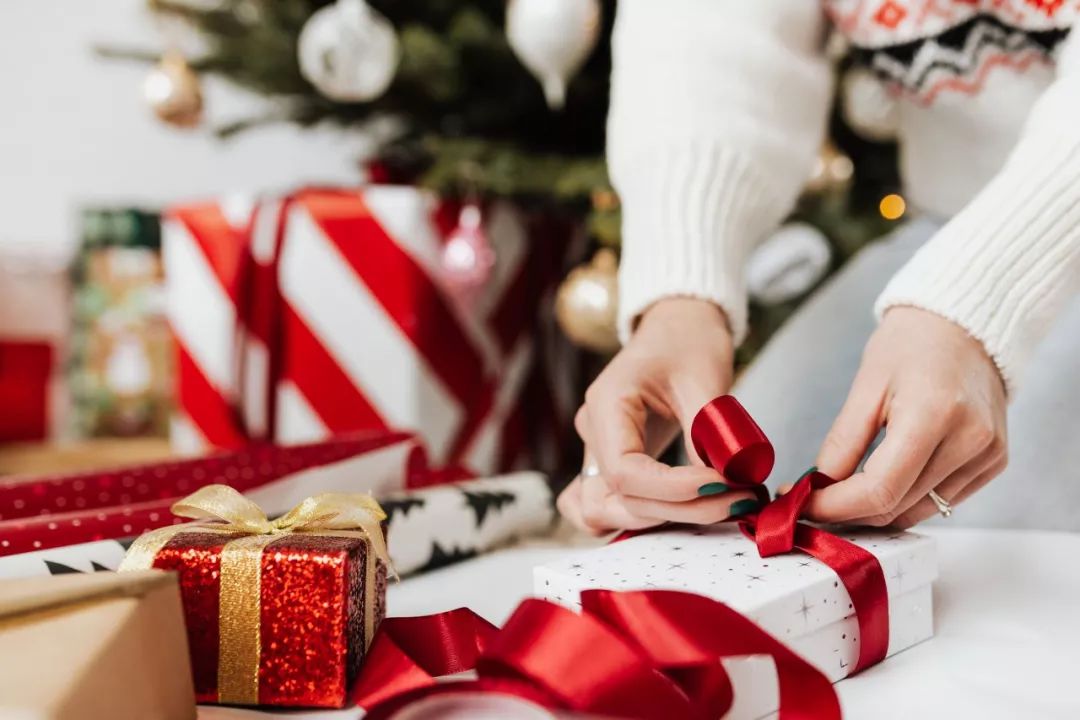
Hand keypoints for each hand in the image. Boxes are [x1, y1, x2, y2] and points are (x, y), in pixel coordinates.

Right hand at [557, 298, 759, 534]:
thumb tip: (723, 482)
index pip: (624, 471)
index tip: (723, 483)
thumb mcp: (704, 377)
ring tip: (719, 507)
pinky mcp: (614, 464)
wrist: (677, 326)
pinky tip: (685, 512)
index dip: (674, 489)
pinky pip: (610, 507)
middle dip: (679, 510)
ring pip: (607, 513)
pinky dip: (640, 520)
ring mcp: (597, 452)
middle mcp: (592, 433)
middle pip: (616, 500)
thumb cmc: (689, 341)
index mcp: (606, 404)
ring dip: (661, 521)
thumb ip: (707, 431)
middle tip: (738, 500)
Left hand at [806, 307, 1007, 527]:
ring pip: (919, 511)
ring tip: (845, 495)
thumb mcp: (865, 387)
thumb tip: (819, 488)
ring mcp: (988, 455)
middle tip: (816, 502)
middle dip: (849, 511)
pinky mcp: (995, 461)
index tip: (804, 505)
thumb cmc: (910, 346)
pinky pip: (942, 500)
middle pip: (897, 505)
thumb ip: (842, 443)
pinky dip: (907, 500)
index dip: (836, 506)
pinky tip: (885, 482)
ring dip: (877, 512)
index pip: (880, 489)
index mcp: (934, 415)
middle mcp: (970, 441)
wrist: (963, 326)